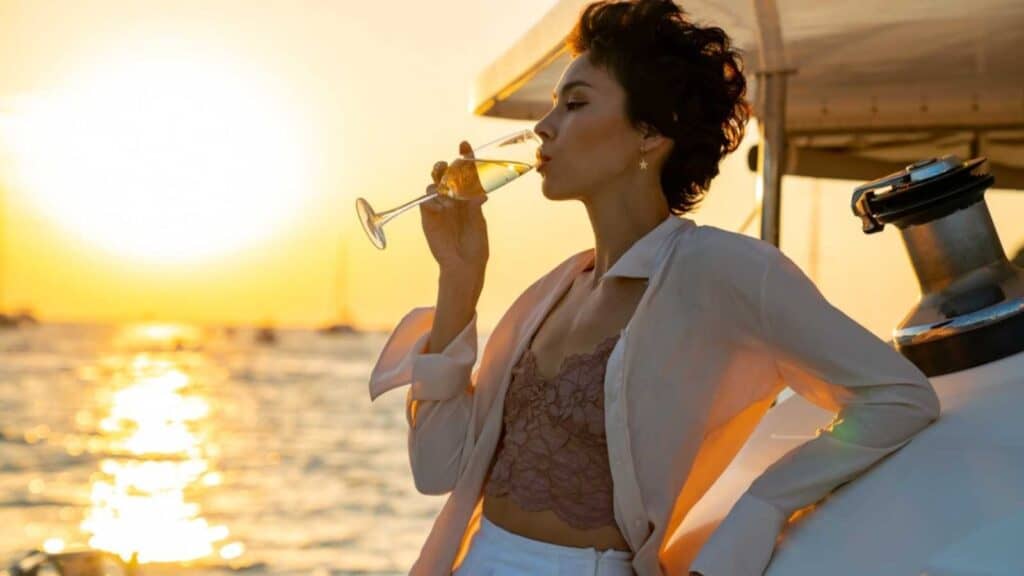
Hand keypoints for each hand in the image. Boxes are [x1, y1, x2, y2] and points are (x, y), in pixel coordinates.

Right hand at [419, 141, 489, 276]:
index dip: (464, 156)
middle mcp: (453, 197)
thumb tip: (481, 192)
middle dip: (444, 166)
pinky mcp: (428, 217)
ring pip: (434, 184)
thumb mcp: (478, 222)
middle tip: (447, 166)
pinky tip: (442, 207)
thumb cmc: (475, 244)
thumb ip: (475, 206)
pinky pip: (425, 201)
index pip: (465, 171)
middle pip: (445, 173)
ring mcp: (439, 206)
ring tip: (449, 196)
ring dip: (439, 183)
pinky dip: (432, 200)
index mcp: (468, 195)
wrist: (464, 265)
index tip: (464, 144)